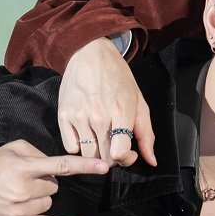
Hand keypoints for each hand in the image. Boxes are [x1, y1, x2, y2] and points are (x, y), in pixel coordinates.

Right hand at [0, 139, 109, 215]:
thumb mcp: (11, 149)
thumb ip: (37, 151)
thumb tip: (55, 163)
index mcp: (24, 169)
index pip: (61, 166)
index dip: (85, 166)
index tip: (104, 166)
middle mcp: (25, 190)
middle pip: (55, 186)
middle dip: (46, 181)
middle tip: (25, 178)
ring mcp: (22, 209)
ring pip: (50, 202)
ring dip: (41, 197)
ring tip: (19, 192)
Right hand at [57, 37, 155, 166]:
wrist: (89, 55)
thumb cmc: (118, 78)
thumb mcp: (139, 102)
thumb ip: (146, 133)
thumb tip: (151, 160)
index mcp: (121, 112)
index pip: (119, 153)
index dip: (127, 159)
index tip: (130, 153)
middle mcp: (98, 117)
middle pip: (103, 158)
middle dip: (114, 159)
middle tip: (116, 146)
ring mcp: (78, 117)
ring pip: (86, 155)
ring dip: (97, 155)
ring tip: (103, 142)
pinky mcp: (63, 116)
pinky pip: (70, 146)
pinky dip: (79, 147)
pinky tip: (87, 136)